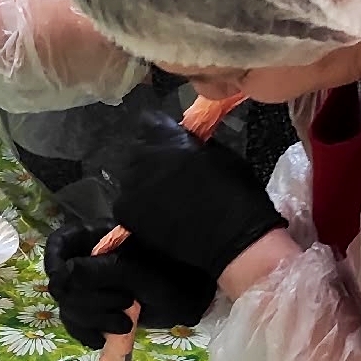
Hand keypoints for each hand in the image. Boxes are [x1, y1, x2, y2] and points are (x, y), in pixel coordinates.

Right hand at [42, 220, 218, 349]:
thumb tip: (61, 278)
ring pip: (69, 306)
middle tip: (125, 303)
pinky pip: (78, 325)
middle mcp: (91, 262)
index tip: (62, 283)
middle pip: (62, 281)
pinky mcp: (101, 313)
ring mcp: (96, 289)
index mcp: (98, 239)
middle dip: (88, 299)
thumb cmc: (174, 275)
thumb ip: (97, 272)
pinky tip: (105, 338)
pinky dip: (88, 334)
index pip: (60, 243)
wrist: (198, 300)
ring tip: (126, 322)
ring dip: (92, 319)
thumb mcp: (136, 271)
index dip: (54, 261)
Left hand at [99, 113, 284, 278]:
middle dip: (155, 158)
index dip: (164, 134)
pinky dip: (142, 208)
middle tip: (177, 175)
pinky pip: (129, 203)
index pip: (150, 122)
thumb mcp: (218, 152)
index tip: (176, 144)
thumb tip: (181, 141)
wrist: (232, 238)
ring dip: (148, 184)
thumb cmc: (234, 191)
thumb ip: (191, 141)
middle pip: (139, 151)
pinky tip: (164, 216)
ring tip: (173, 199)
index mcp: (162, 136)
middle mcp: (139, 157)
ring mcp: (129, 187)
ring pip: (133, 178)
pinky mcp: (126, 213)